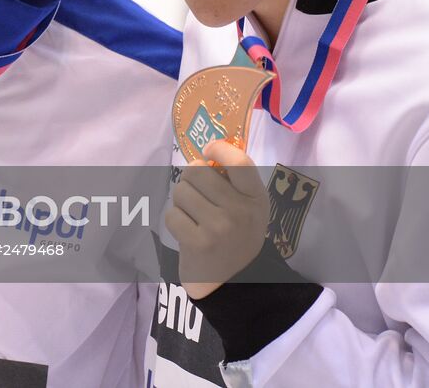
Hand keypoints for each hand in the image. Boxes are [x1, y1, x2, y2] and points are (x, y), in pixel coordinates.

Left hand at [166, 140, 269, 299]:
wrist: (233, 280)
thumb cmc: (236, 234)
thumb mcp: (247, 206)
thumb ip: (233, 180)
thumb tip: (206, 151)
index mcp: (256, 198)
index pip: (240, 162)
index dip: (220, 148)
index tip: (209, 149)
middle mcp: (240, 211)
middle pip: (197, 171)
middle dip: (190, 180)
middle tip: (198, 196)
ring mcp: (220, 227)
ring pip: (181, 191)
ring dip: (182, 202)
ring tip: (195, 216)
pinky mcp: (198, 242)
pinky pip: (172, 214)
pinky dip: (176, 221)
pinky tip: (188, 231)